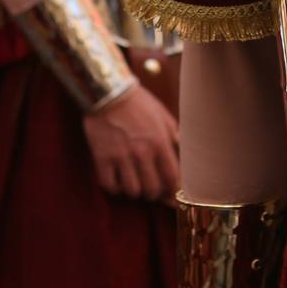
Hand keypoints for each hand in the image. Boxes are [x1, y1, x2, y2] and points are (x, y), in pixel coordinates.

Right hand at [82, 81, 179, 200]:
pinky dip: (115, 187)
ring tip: (134, 182)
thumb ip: (175, 137)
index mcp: (159, 142)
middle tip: (151, 188)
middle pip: (152, 189)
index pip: (172, 178)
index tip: (172, 195)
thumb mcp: (163, 116)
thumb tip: (185, 156)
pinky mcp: (102, 157)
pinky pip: (110, 185)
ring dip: (134, 190)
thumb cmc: (138, 103)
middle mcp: (142, 152)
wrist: (108, 91)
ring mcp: (121, 156)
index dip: (173, 191)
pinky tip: (117, 180)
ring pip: (132, 191)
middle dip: (154, 193)